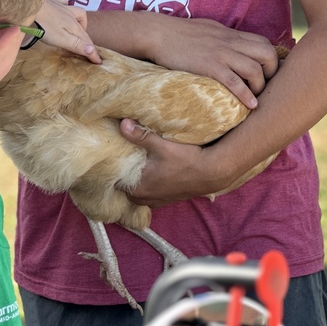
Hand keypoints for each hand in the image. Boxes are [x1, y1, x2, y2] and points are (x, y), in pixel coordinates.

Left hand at [37, 0, 100, 62]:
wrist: (31, 5)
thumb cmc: (45, 25)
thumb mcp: (61, 39)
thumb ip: (77, 45)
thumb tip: (93, 51)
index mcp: (74, 27)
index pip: (87, 42)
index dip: (93, 53)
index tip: (99, 62)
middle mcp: (72, 16)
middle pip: (83, 29)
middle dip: (88, 39)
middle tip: (88, 49)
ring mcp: (62, 8)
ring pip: (77, 12)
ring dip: (81, 21)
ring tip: (79, 28)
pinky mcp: (52, 2)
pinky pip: (63, 2)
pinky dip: (66, 6)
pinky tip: (64, 8)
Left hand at [119, 119, 235, 205]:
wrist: (212, 173)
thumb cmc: (186, 160)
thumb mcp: (161, 146)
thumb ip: (140, 136)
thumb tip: (122, 124)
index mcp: (137, 189)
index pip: (115, 180)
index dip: (114, 167)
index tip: (115, 156)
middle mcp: (144, 199)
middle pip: (125, 186)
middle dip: (125, 174)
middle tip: (125, 157)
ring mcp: (156, 201)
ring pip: (138, 191)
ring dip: (138, 180)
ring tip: (139, 164)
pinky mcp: (166, 200)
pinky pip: (150, 194)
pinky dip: (149, 185)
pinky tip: (153, 172)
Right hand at [146, 17, 280, 108]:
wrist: (158, 33)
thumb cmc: (179, 33)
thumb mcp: (208, 30)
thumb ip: (223, 39)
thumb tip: (231, 47)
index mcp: (231, 34)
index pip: (264, 43)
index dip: (271, 61)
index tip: (266, 76)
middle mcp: (230, 43)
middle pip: (268, 55)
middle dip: (272, 73)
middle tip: (264, 87)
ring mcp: (221, 54)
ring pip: (255, 69)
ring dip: (260, 87)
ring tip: (255, 99)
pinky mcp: (209, 66)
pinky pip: (234, 81)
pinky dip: (246, 95)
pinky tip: (249, 105)